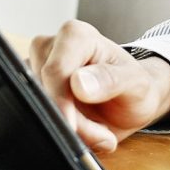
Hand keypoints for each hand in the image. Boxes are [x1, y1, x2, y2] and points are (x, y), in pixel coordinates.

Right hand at [27, 19, 169, 155]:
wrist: (130, 101)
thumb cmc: (133, 86)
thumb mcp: (136, 83)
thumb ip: (111, 80)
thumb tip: (79, 84)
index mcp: (76, 35)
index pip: (55, 71)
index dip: (61, 103)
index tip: (74, 128)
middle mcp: (51, 46)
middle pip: (45, 94)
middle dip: (73, 123)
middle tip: (102, 134)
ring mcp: (37, 68)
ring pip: (40, 109)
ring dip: (70, 129)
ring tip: (97, 128)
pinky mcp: (33, 90)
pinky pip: (39, 118)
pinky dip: (62, 131)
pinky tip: (83, 129)